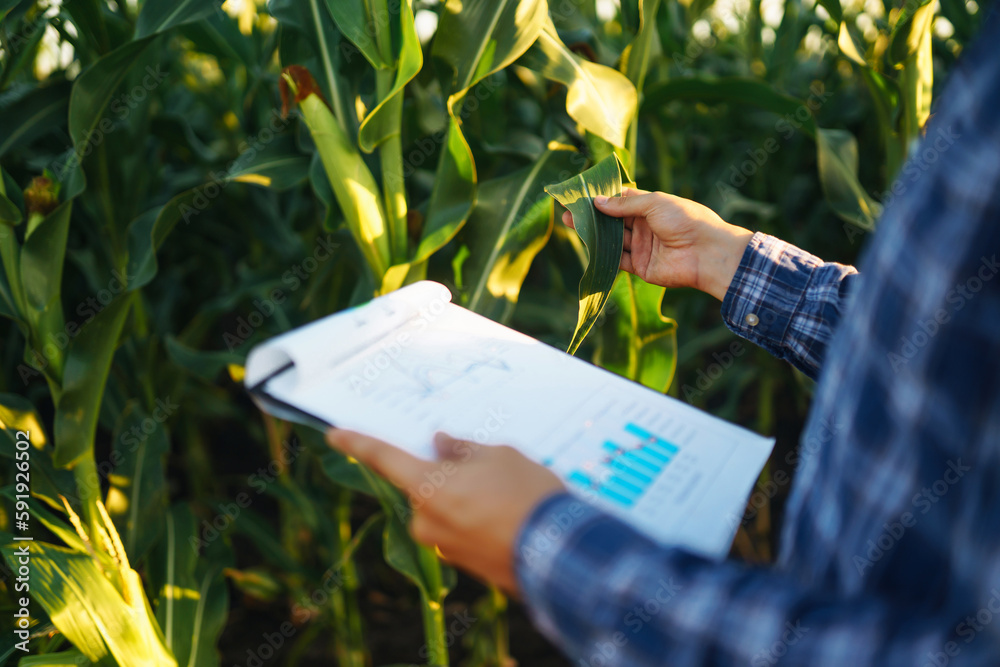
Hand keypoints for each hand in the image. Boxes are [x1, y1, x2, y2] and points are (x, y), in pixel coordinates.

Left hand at [325, 429, 564, 593]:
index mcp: (427, 486)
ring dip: (463, 497)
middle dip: (445, 473)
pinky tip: (507, 513)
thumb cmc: (526, 495)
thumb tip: (441, 444)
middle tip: (484, 464)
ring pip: (443, 508)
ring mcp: (442, 546)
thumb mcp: (498, 455)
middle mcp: (424, 519)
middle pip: (423, 485)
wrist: (556, 554)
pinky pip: (459, 529)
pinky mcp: (462, 564)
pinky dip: (475, 518)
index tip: (335, 435)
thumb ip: (462, 449)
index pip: (383, 458)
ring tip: (506, 492)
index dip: (357, 443)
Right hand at [562, 188, 753, 300]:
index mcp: (652, 207)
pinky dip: (602, 254)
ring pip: (613, 240)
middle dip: (592, 216)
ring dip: (593, 234)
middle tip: (567, 211)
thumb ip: (624, 205)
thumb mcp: (655, 203)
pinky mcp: (640, 267)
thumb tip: (597, 202)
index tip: (581, 194)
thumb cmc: (686, 220)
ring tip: (570, 224)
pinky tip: (586, 245)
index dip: (603, 198)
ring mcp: (643, 247)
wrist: (706, 253)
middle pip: (614, 221)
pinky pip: (617, 260)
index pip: (622, 200)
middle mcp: (646, 226)